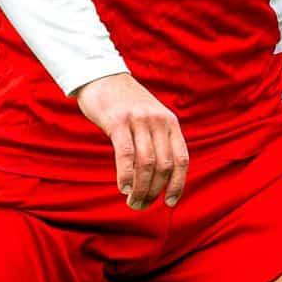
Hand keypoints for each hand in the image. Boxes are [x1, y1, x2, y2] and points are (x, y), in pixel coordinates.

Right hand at [74, 73, 188, 208]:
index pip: (181, 159)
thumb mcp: (150, 117)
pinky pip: (125, 154)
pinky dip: (126, 175)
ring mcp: (138, 120)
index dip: (178, 184)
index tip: (170, 202)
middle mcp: (158, 121)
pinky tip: (123, 188)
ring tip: (132, 202)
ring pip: (146, 163)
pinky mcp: (117, 121)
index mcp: (170, 122)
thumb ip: (158, 140)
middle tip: (141, 206)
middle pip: (164, 165)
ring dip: (141, 189)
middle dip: (155, 191)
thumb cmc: (124, 104)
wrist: (100, 76)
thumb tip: (160, 177)